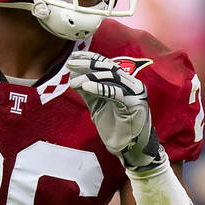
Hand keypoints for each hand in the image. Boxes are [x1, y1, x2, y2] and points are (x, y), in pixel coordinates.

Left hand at [66, 52, 161, 169]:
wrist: (127, 148)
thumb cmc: (114, 127)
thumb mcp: (97, 106)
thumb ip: (87, 91)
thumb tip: (72, 76)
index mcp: (124, 82)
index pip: (106, 64)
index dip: (89, 58)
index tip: (73, 56)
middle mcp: (131, 84)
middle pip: (107, 68)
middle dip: (87, 65)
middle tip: (70, 63)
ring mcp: (134, 93)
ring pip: (111, 78)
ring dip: (90, 78)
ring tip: (74, 81)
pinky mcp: (133, 105)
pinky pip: (115, 93)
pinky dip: (100, 89)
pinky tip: (86, 87)